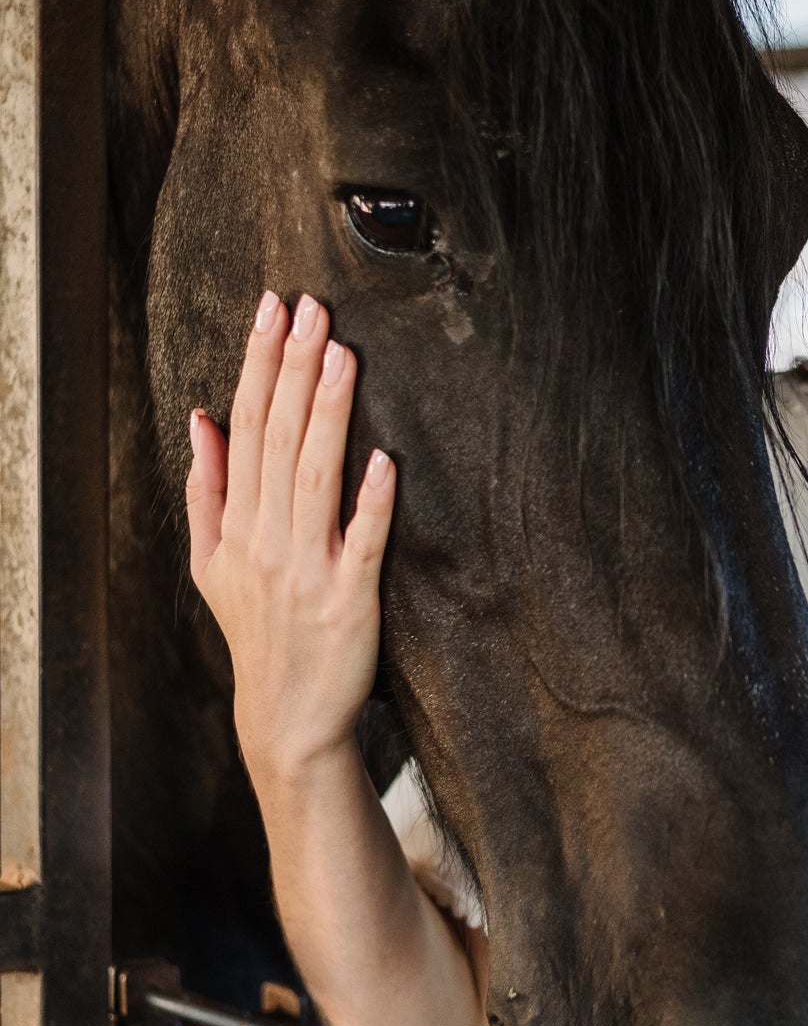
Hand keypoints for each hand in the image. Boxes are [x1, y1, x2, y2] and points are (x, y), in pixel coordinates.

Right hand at [186, 289, 395, 784]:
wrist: (286, 718)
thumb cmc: (257, 632)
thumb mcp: (212, 564)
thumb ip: (207, 489)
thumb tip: (203, 416)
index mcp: (234, 525)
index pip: (246, 426)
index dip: (260, 364)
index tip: (272, 308)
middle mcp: (265, 541)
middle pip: (278, 439)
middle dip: (294, 368)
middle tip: (312, 307)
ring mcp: (308, 569)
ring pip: (316, 476)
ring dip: (329, 413)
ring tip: (343, 354)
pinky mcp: (350, 599)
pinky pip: (363, 541)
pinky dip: (373, 501)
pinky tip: (386, 459)